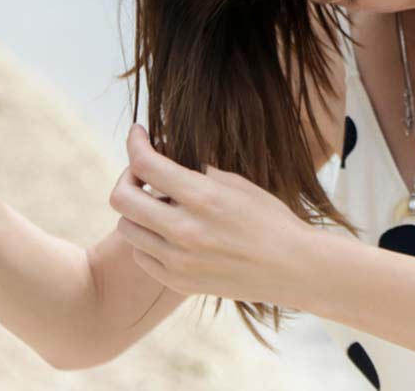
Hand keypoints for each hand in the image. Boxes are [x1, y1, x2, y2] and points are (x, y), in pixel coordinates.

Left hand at [109, 122, 310, 306]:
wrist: (292, 268)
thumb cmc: (269, 218)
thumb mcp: (236, 183)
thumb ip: (196, 170)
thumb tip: (165, 153)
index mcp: (202, 196)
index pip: (145, 164)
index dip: (135, 142)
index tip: (137, 132)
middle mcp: (185, 230)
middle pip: (122, 198)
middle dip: (127, 176)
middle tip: (141, 171)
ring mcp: (179, 260)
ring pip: (126, 227)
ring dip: (136, 209)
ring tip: (158, 203)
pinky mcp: (178, 282)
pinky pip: (140, 255)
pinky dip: (146, 238)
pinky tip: (166, 230)